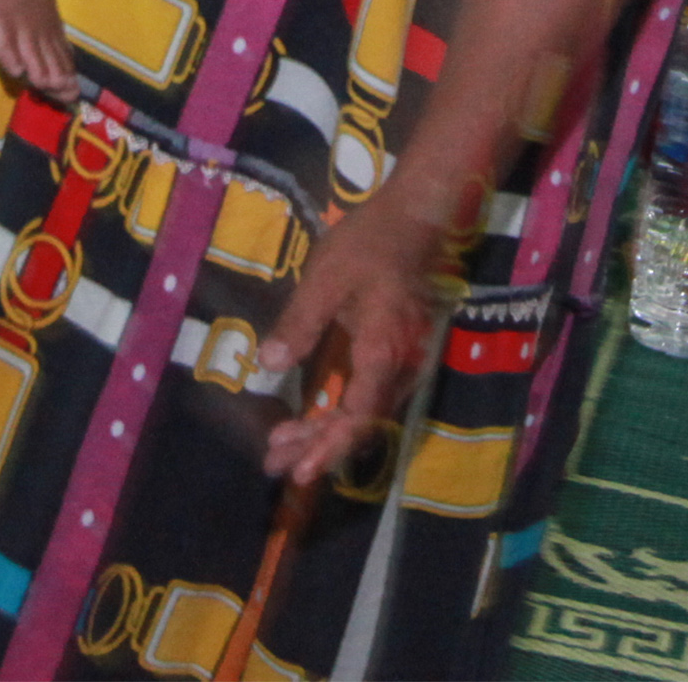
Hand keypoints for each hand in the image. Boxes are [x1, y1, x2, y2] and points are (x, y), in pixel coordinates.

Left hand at [256, 191, 442, 483]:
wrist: (420, 217)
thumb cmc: (372, 244)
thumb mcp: (326, 279)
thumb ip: (299, 323)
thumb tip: (267, 366)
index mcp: (383, 354)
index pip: (356, 419)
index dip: (326, 448)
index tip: (296, 470)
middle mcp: (401, 368)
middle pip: (361, 426)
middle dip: (318, 448)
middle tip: (274, 462)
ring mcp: (406, 363)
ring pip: (368, 415)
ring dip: (327, 433)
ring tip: (285, 445)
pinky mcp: (402, 353)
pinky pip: (373, 397)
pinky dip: (343, 413)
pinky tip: (317, 415)